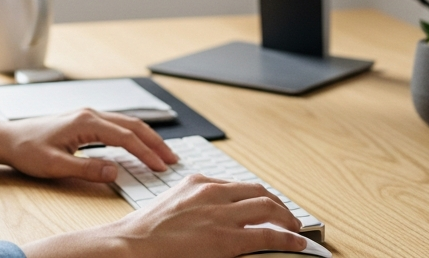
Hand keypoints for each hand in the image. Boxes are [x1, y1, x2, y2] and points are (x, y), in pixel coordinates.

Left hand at [0, 108, 178, 182]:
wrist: (8, 139)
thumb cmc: (27, 150)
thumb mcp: (55, 165)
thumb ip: (86, 169)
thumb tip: (115, 171)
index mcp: (86, 122)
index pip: (126, 137)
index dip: (146, 153)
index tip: (161, 167)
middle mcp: (91, 114)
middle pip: (133, 125)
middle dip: (155, 142)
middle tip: (172, 159)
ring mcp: (89, 116)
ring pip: (128, 123)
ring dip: (147, 137)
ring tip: (163, 153)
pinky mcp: (86, 122)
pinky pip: (118, 126)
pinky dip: (134, 135)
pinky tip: (140, 146)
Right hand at [25, 174, 309, 257]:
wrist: (131, 246)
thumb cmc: (146, 232)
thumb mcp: (173, 205)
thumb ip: (196, 203)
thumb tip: (215, 215)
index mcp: (199, 182)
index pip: (240, 185)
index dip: (260, 196)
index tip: (269, 205)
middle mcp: (213, 193)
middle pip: (260, 192)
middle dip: (279, 205)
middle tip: (287, 217)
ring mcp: (221, 215)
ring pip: (269, 208)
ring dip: (287, 218)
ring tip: (295, 229)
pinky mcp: (226, 239)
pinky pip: (267, 234)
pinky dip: (287, 237)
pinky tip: (297, 242)